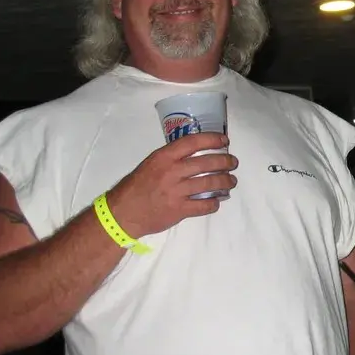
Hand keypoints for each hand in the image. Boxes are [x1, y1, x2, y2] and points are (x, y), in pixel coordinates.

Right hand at [107, 133, 238, 237]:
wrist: (122, 214)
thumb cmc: (137, 186)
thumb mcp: (151, 164)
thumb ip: (172, 158)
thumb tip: (197, 152)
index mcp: (163, 157)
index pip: (193, 142)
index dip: (212, 139)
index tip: (225, 141)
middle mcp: (171, 172)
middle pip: (207, 162)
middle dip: (226, 161)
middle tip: (233, 163)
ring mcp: (176, 192)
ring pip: (210, 183)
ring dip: (226, 181)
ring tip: (231, 181)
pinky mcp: (179, 210)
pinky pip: (204, 206)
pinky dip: (215, 203)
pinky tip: (218, 201)